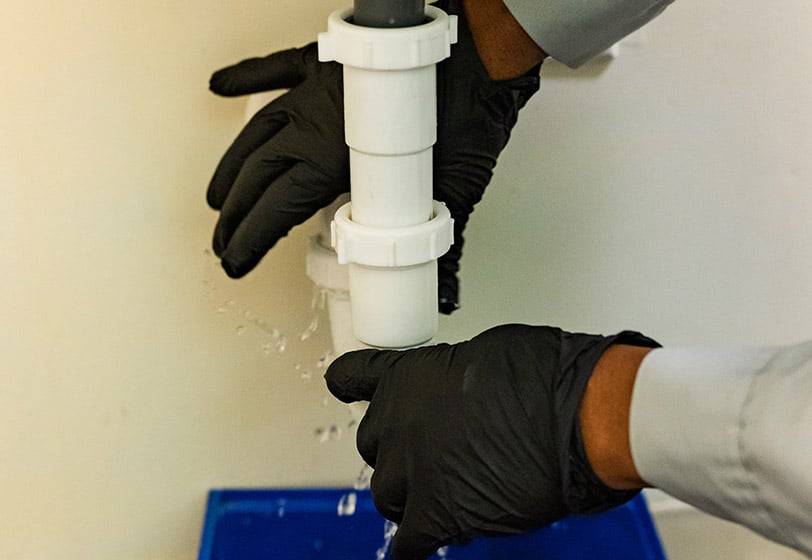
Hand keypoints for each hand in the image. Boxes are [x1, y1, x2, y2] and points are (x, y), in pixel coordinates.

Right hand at [206, 0, 539, 313]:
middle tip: (223, 242)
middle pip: (259, 175)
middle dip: (234, 214)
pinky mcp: (328, 63)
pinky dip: (247, 76)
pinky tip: (223, 86)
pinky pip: (275, 67)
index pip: (277, 207)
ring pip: (258, 130)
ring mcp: (318, 90)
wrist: (482, 56)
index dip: (250, 239)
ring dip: (233, 166)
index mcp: (339, 157)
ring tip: (216, 196)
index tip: (235, 261)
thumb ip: (442, 246)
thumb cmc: (471, 110)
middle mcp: (317, 121)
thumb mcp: (456, 189)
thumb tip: (443, 291)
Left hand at [325, 325, 656, 558]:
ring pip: (387, 494)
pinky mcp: (437, 515)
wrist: (577, 416)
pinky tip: (417, 548)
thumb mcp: (486, 353)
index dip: (352, 386)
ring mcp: (413, 472)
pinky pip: (409, 544)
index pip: (350, 378)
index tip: (349, 390)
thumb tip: (458, 393)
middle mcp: (397, 423)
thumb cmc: (546, 375)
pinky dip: (412, 548)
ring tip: (438, 494)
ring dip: (408, 495)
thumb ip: (452, 377)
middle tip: (428, 450)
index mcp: (407, 376)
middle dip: (396, 448)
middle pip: (371, 444)